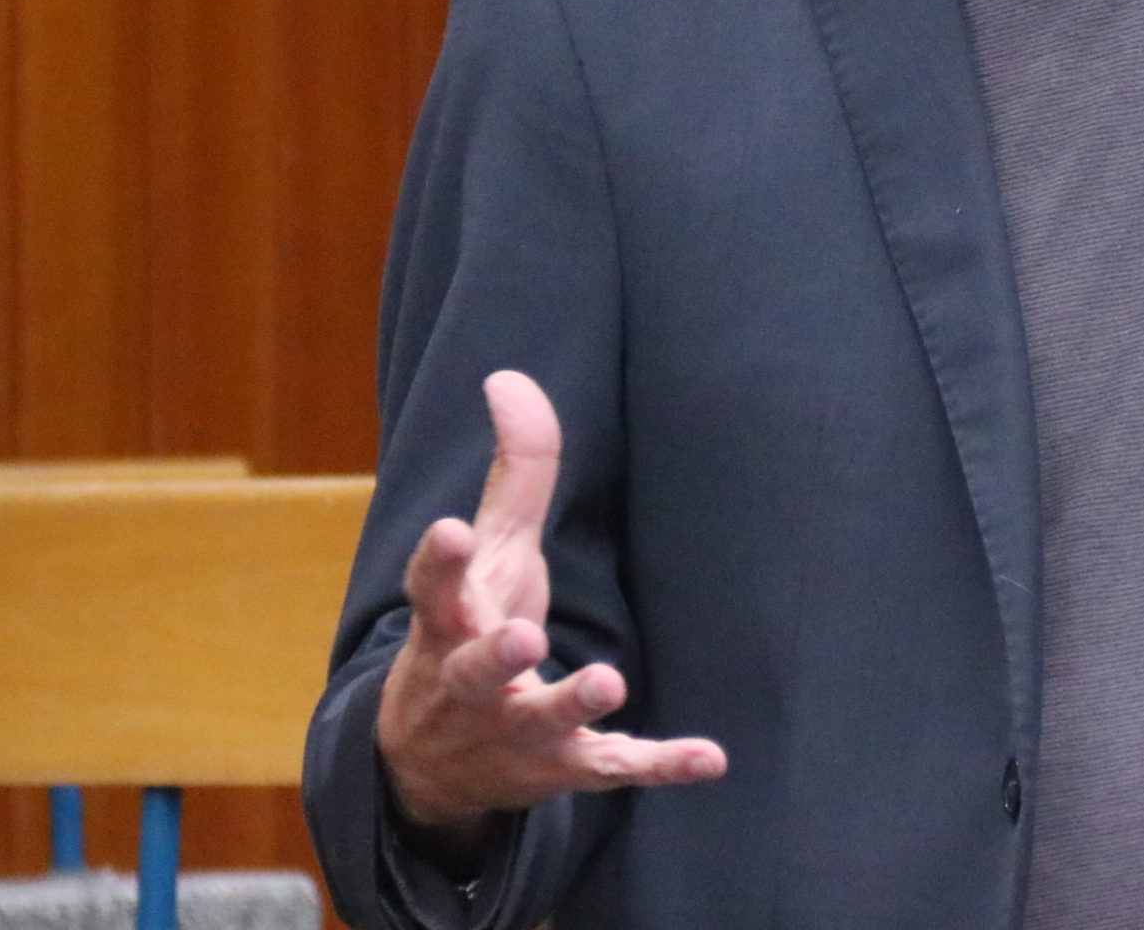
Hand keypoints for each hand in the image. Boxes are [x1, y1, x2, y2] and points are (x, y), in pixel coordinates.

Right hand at [375, 371, 727, 851]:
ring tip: (607, 682)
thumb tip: (507, 376)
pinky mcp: (565, 767)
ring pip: (543, 724)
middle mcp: (471, 683)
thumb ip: (513, 471)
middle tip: (520, 636)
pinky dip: (661, 765)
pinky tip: (711, 758)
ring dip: (572, 704)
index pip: (433, 589)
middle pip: (477, 669)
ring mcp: (517, 731)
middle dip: (496, 655)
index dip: (440, 560)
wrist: (433, 765)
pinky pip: (613, 768)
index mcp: (449, 622)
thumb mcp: (490, 553)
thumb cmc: (472, 629)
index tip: (449, 529)